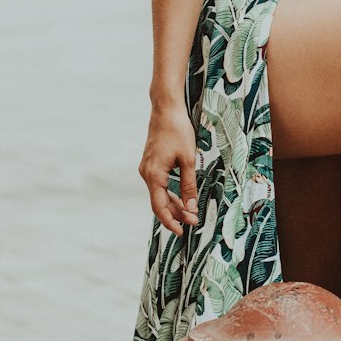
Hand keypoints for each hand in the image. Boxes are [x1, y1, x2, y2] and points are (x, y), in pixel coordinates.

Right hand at [140, 105, 198, 235]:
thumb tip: (191, 207)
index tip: (182, 232)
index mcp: (154, 174)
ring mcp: (147, 168)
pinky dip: (170, 193)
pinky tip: (181, 198)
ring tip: (190, 213)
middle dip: (176, 214)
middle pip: (159, 202)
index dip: (170, 221)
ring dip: (174, 204)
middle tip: (194, 222)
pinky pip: (159, 184)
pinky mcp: (151, 163)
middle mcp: (146, 173)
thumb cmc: (178, 130)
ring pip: (159, 193)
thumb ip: (189, 185)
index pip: (159, 206)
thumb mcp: (188, 159)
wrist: (166, 109)